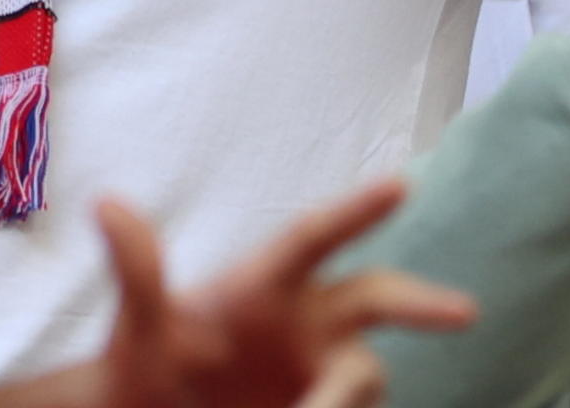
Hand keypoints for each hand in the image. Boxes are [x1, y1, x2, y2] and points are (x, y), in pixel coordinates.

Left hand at [86, 182, 469, 407]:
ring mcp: (321, 370)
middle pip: (376, 298)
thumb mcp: (139, 328)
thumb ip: (136, 273)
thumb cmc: (145, 366)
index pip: (314, 237)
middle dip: (421, 301)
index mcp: (266, 284)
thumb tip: (106, 204)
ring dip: (345, 396)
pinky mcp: (326, 407)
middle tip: (463, 311)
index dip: (355, 211)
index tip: (401, 184)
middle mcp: (306, 321)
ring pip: (365, 373)